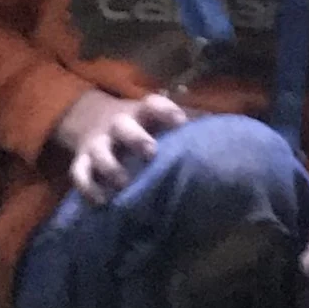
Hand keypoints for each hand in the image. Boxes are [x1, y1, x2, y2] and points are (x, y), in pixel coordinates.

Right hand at [51, 86, 188, 201]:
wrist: (92, 118)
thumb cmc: (141, 125)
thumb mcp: (160, 119)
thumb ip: (190, 124)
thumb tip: (229, 132)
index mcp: (141, 112)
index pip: (153, 105)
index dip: (165, 111)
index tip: (180, 122)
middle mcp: (117, 125)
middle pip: (123, 126)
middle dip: (136, 138)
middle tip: (151, 153)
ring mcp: (97, 143)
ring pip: (98, 152)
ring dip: (110, 167)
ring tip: (123, 184)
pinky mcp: (81, 161)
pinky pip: (79, 174)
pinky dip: (88, 188)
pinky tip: (101, 202)